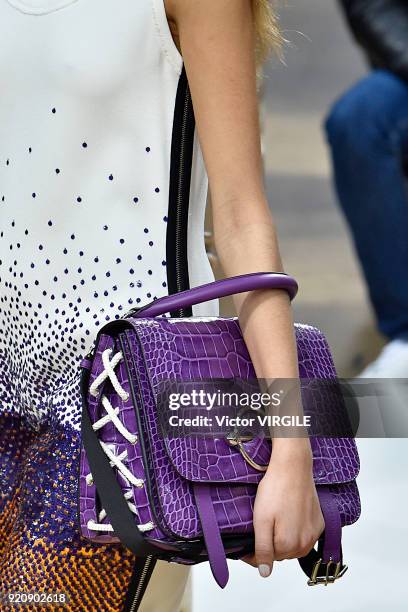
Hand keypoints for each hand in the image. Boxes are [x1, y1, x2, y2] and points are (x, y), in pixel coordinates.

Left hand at [242, 442, 324, 576]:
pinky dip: (296, 532)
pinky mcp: (319, 523)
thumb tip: (265, 573)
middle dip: (269, 545)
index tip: (245, 544)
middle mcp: (304, 543)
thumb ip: (263, 549)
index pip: (266, 561)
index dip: (253, 553)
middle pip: (281, 554)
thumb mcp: (261, 520)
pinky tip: (289, 518)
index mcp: (287, 545)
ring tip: (275, 521)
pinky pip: (306, 536)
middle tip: (260, 526)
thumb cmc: (275, 490)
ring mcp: (314, 533)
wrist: (293, 468)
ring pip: (294, 547)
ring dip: (283, 540)